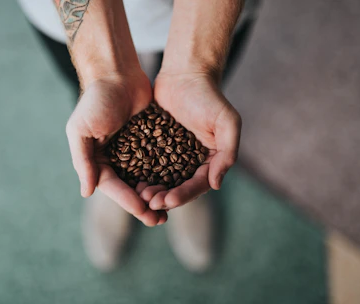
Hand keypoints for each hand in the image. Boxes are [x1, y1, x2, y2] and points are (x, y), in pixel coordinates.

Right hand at [65, 73, 167, 225]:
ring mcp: (133, 151)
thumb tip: (86, 192)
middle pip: (131, 188)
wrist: (117, 74)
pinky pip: (158, 162)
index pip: (114, 187)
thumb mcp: (81, 130)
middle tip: (160, 220)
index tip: (145, 213)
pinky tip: (178, 185)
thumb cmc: (96, 100)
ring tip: (170, 209)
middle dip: (145, 205)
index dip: (129, 201)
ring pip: (146, 179)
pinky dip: (166, 175)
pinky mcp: (149, 141)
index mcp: (97, 160)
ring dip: (157, 194)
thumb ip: (83, 161)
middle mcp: (115, 159)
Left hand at [139, 72, 240, 209]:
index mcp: (209, 160)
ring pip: (161, 179)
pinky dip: (141, 174)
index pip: (197, 184)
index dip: (184, 195)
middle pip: (178, 186)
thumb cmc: (209, 96)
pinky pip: (147, 164)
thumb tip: (216, 184)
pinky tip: (131, 180)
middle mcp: (191, 161)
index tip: (168, 201)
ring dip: (152, 190)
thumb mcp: (227, 122)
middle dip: (165, 197)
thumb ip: (227, 153)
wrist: (185, 74)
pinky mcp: (156, 145)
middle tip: (150, 202)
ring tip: (140, 195)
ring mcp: (172, 154)